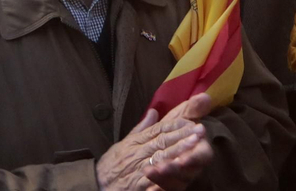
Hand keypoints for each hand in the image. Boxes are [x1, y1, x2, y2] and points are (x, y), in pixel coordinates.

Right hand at [96, 93, 214, 190]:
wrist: (96, 184)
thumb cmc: (111, 165)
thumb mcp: (124, 143)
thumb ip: (141, 129)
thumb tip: (154, 111)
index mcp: (136, 141)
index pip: (159, 130)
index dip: (176, 125)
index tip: (192, 121)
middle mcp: (138, 152)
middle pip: (163, 141)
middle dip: (183, 135)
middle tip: (200, 130)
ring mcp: (138, 168)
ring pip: (161, 156)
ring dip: (179, 149)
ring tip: (195, 144)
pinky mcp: (138, 184)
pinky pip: (154, 177)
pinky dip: (167, 172)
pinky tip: (180, 168)